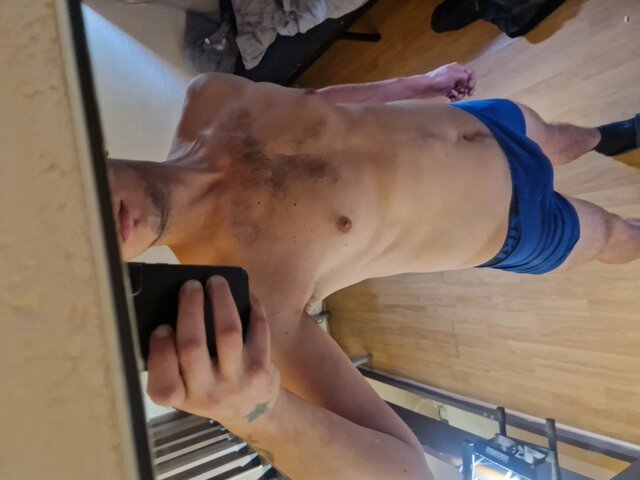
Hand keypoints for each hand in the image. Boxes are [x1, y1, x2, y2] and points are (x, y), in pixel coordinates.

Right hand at [146, 276, 280, 430]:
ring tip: (216, 282)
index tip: (161, 327)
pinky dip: (252, 307)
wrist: (252, 411)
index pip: (164, 384)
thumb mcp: (186, 389)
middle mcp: (208, 393)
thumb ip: (173, 363)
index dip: (159, 352)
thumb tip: (170, 311)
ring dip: (221, 300)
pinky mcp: (262, 367)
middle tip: (190, 286)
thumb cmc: (210, 389)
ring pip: (227, 332)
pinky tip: (245, 294)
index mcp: (182, 398)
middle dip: (189, 309)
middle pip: (193, 346)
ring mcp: (238, 380)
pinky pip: (258, 329)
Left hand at [416, 62, 475, 101]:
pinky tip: (451, 100)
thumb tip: (467, 83)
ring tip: (456, 99)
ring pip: (460, 89)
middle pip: (466, 82)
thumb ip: (465, 77)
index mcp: (457, 68)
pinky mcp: (445, 90)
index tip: (469, 87)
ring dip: (461, 95)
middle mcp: (454, 75)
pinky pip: (453, 94)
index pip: (470, 73)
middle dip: (468, 89)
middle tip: (468, 95)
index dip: (472, 80)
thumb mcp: (455, 75)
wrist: (424, 87)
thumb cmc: (439, 80)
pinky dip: (454, 97)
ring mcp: (449, 82)